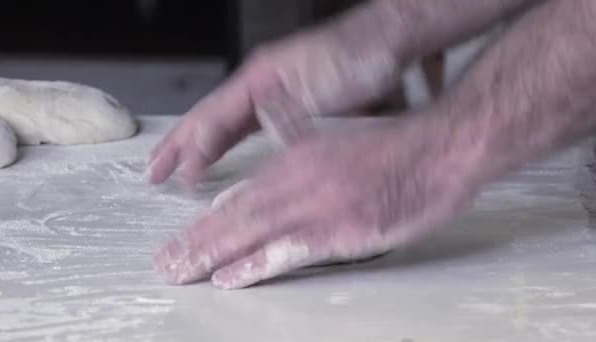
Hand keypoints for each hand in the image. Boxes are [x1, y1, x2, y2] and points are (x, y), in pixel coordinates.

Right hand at [147, 9, 402, 187]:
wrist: (382, 45)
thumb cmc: (352, 59)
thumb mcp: (311, 88)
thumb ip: (274, 112)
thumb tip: (248, 134)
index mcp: (257, 79)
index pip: (211, 118)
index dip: (191, 149)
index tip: (177, 176)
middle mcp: (257, 85)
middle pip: (207, 118)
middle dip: (178, 146)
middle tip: (155, 171)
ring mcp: (269, 93)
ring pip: (222, 123)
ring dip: (197, 146)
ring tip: (177, 166)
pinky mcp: (285, 102)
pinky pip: (244, 126)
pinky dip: (225, 142)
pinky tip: (219, 153)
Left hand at [154, 116, 480, 288]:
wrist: (437, 150)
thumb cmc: (391, 151)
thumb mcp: (332, 145)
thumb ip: (293, 157)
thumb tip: (264, 181)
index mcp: (294, 160)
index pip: (239, 196)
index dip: (208, 221)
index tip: (184, 239)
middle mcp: (297, 181)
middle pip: (235, 216)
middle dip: (196, 242)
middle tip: (166, 263)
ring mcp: (318, 206)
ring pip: (251, 233)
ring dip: (211, 255)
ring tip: (181, 272)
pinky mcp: (341, 230)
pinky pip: (288, 251)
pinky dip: (254, 266)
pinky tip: (229, 278)